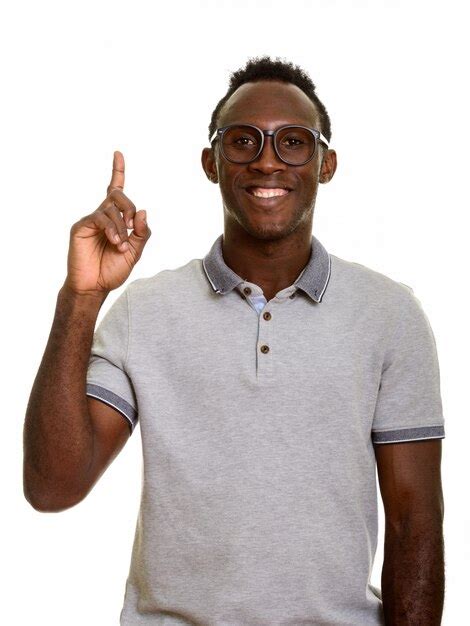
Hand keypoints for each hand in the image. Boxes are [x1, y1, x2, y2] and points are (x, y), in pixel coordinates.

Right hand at [64, 151, 150, 296]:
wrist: (95, 286)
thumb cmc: (112, 270)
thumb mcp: (135, 252)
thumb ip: (142, 233)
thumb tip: (142, 211)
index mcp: (115, 220)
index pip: (116, 191)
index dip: (117, 171)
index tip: (118, 153)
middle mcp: (102, 216)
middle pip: (117, 195)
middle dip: (129, 208)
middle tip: (132, 226)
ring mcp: (91, 220)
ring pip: (111, 209)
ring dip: (121, 228)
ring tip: (120, 246)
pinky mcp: (81, 226)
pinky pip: (99, 218)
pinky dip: (111, 229)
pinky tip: (114, 242)